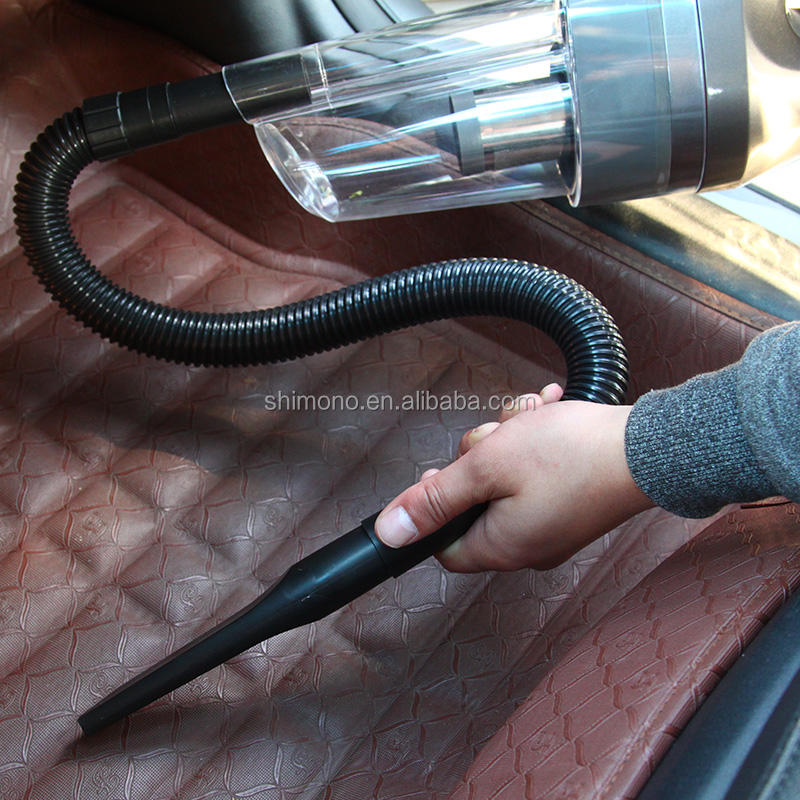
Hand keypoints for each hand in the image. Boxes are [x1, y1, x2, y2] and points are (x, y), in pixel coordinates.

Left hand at [374, 385, 653, 571]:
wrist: (651, 448)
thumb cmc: (573, 456)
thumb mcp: (488, 466)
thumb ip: (436, 499)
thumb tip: (391, 532)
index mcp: (502, 547)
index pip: (444, 545)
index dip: (435, 507)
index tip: (446, 473)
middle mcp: (529, 545)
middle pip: (475, 503)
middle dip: (480, 458)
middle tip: (498, 436)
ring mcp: (554, 525)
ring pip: (506, 480)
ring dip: (510, 441)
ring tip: (532, 417)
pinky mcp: (574, 504)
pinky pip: (537, 475)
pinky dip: (535, 443)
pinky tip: (548, 415)